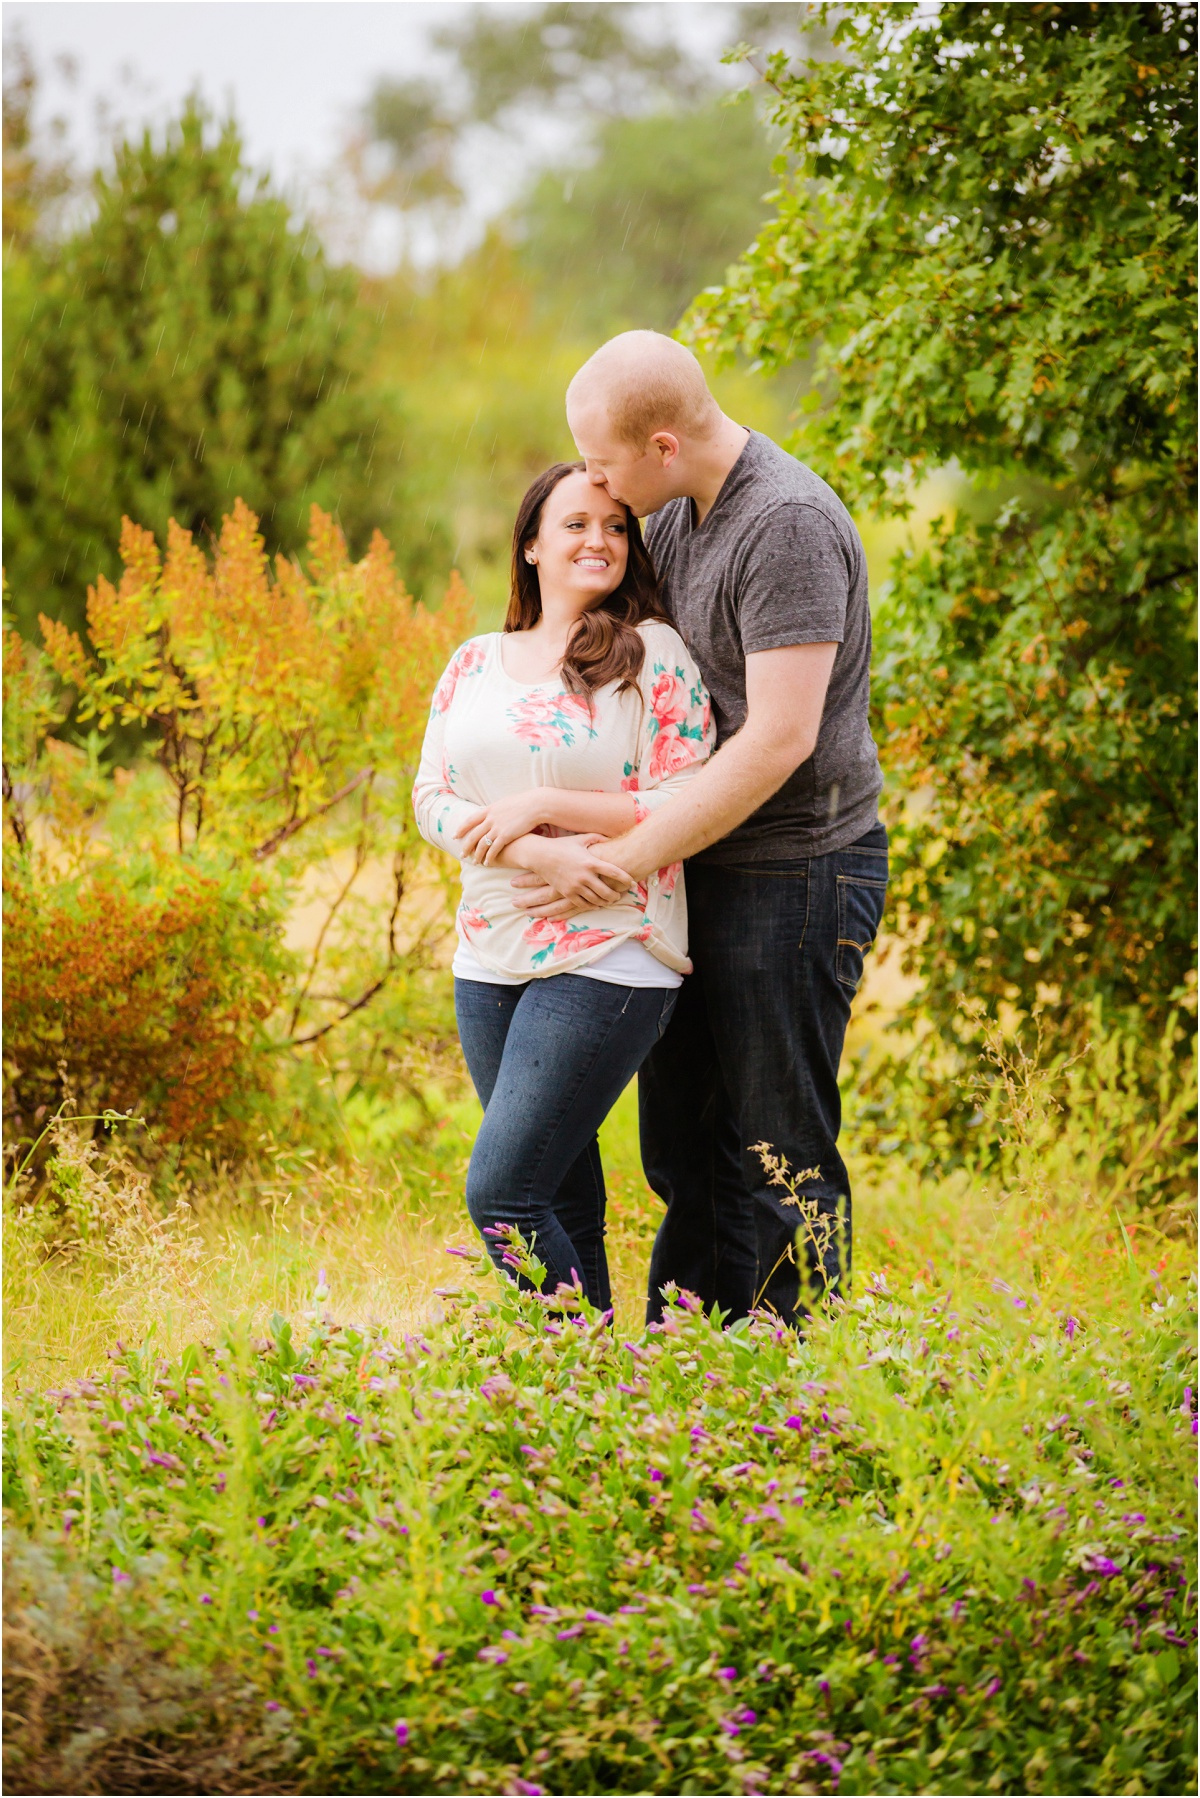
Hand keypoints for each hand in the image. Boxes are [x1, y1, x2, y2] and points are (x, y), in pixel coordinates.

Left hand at [458, 792, 552, 863]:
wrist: (535, 805)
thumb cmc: (524, 803)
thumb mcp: (506, 804)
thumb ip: (497, 810)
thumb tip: (493, 812)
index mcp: (489, 810)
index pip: (470, 820)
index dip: (461, 829)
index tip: (455, 835)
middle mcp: (490, 819)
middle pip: (473, 835)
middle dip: (466, 846)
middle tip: (462, 855)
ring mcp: (496, 828)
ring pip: (481, 844)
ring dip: (477, 855)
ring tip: (474, 862)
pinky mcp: (505, 836)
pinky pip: (493, 850)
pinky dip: (489, 857)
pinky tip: (487, 863)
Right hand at [513, 834, 632, 912]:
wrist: (540, 855)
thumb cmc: (562, 845)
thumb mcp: (581, 839)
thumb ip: (598, 838)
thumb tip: (611, 839)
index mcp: (591, 862)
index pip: (615, 873)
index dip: (626, 879)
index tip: (633, 883)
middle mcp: (585, 876)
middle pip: (607, 891)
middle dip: (616, 895)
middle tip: (621, 895)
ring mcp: (575, 886)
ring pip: (596, 900)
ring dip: (605, 902)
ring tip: (610, 900)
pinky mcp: (567, 893)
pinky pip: (582, 904)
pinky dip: (591, 905)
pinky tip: (596, 904)